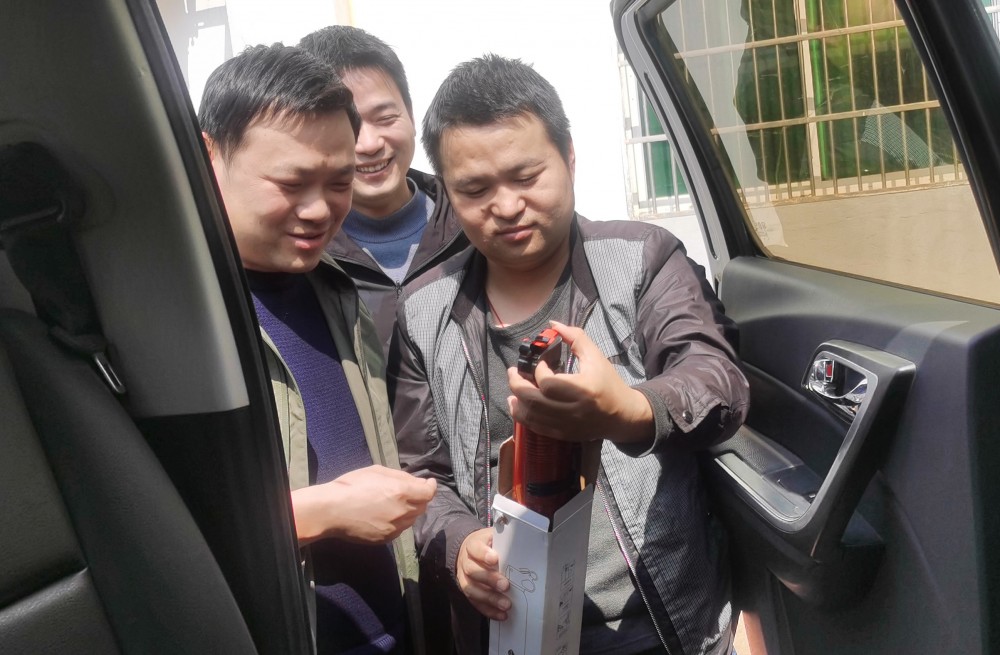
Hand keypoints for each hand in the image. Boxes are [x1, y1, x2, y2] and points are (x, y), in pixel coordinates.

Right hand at [291, 465, 435, 545]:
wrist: (331, 511)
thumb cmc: (351, 485)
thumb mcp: (377, 471)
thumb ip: (400, 476)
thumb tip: (416, 482)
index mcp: (402, 492)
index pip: (429, 493)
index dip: (430, 487)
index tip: (427, 483)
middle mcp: (402, 512)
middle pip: (422, 507)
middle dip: (420, 498)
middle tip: (410, 491)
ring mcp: (394, 528)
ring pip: (411, 519)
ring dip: (409, 510)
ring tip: (395, 503)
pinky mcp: (385, 539)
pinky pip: (399, 529)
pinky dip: (398, 522)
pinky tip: (385, 515)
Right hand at [456, 528, 510, 620]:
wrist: (469, 552)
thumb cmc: (488, 545)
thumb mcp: (493, 537)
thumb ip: (503, 538)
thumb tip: (519, 539)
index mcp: (472, 545)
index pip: (475, 548)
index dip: (483, 554)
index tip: (495, 559)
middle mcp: (465, 562)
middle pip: (473, 571)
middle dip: (490, 579)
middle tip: (505, 585)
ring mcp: (464, 579)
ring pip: (472, 589)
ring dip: (490, 598)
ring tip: (506, 604)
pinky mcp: (468, 592)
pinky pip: (475, 603)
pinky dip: (489, 610)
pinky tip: (501, 615)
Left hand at [507, 320, 652, 443]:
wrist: (622, 415)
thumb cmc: (608, 383)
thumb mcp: (596, 357)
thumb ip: (576, 338)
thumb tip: (554, 324)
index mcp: (583, 390)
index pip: (549, 383)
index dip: (538, 371)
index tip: (540, 363)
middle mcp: (573, 411)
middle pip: (534, 401)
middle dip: (517, 385)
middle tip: (512, 372)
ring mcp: (567, 426)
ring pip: (532, 417)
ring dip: (516, 404)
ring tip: (512, 392)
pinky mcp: (564, 435)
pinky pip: (537, 428)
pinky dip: (524, 418)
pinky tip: (519, 407)